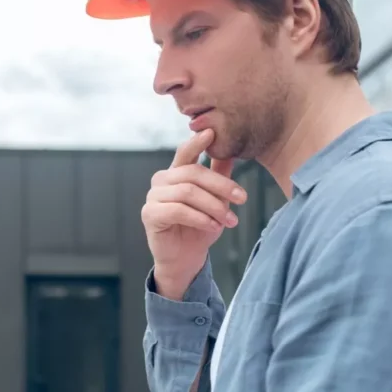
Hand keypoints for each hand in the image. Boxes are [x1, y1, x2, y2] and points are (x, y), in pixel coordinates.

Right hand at [142, 128, 245, 298]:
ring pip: (187, 192)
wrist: (186, 258)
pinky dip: (200, 218)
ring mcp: (152, 196)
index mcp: (176, 172)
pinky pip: (178, 210)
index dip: (197, 142)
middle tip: (242, 199)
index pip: (185, 152)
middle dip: (221, 186)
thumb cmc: (200, 227)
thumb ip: (219, 175)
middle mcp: (161, 180)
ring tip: (230, 220)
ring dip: (213, 206)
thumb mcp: (215, 199)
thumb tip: (232, 150)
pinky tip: (214, 226)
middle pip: (193, 173)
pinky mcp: (150, 214)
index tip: (212, 133)